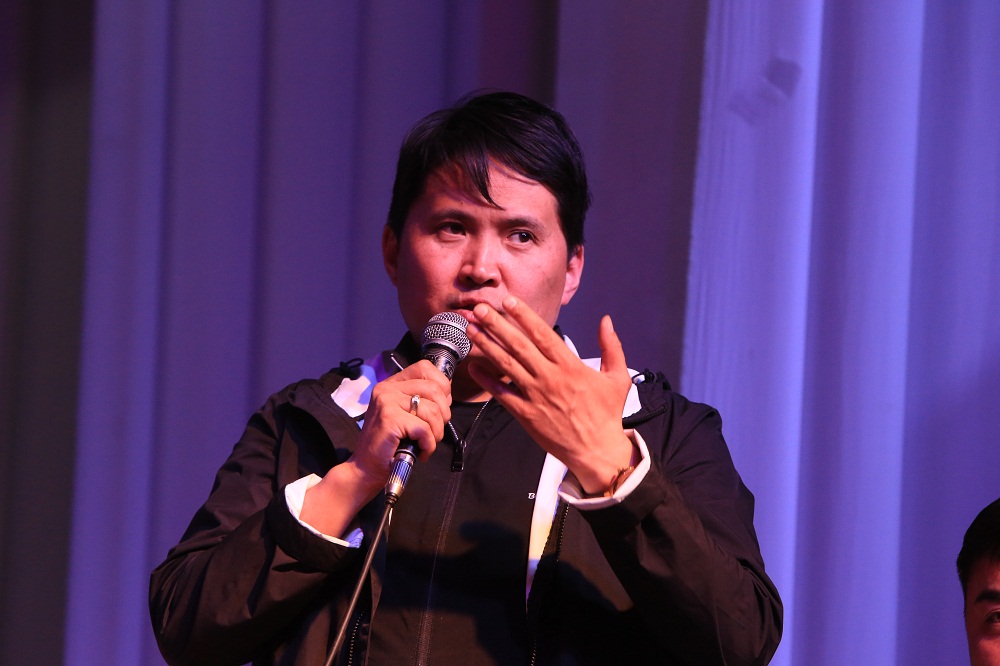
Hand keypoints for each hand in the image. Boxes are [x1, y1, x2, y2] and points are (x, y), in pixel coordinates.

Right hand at [301, 360, 451, 534]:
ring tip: (425, 443)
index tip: (440, 406)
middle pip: (434, 390)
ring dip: (436, 433)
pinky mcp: (389, 419)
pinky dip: (428, 445)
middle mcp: (387, 389)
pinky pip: (424, 429)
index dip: (441, 385)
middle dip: (443, 414)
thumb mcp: (404, 414)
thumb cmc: (388, 444)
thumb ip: (420, 400)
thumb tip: (446, 394)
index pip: (425, 368)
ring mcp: (387, 402)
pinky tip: (420, 451)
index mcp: (392, 384)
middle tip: (434, 431)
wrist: (365, 469)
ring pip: (432, 411)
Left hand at [465, 297, 634, 494]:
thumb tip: (606, 320)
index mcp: (570, 367)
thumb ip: (611, 346)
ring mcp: (535, 396)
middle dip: (497, 324)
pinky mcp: (526, 415)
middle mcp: (550, 378)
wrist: (597, 451)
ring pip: (506, 365)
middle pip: (518, 345)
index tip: (509, 301)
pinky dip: (486, 380)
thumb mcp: (617, 377)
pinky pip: (501, 394)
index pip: (542, 335)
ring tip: (471, 329)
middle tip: (479, 309)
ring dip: (487, 345)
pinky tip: (473, 366)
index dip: (524, 316)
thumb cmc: (607, 414)